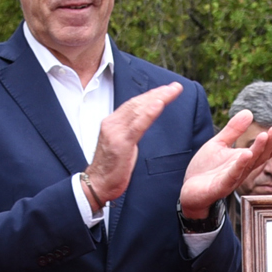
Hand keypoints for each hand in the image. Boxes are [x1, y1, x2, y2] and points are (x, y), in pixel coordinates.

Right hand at [81, 84, 182, 212]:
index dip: (151, 95)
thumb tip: (144, 122)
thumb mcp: (123, 145)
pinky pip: (137, 125)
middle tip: (175, 87)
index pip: (134, 104)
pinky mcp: (120, 143)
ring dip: (158, 98)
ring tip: (172, 91)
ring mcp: (116, 132)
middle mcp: (113, 123)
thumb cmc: (111, 168)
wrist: (96, 184)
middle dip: (158, 93)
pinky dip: (149, 113)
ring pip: (138, 110)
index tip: (167, 90)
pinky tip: (159, 104)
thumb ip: (131, 131)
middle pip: (138, 103)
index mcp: (113, 122)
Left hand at [181, 110, 271, 219]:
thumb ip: (233, 130)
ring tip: (264, 136)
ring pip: (248, 164)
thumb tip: (249, 112)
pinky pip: (232, 175)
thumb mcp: (219, 144)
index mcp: (242, 161)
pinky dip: (240, 165)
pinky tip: (246, 154)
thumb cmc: (206, 169)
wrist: (189, 190)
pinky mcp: (221, 186)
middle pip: (259, 157)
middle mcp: (241, 170)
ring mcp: (232, 179)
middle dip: (268, 143)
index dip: (271, 142)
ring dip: (257, 150)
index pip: (261, 151)